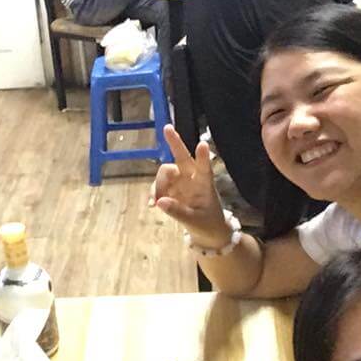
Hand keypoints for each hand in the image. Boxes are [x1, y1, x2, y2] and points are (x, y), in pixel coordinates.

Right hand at [150, 125, 230, 248]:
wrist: (207, 232)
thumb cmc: (207, 223)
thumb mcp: (194, 221)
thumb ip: (178, 212)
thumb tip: (160, 202)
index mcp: (204, 184)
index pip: (204, 168)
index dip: (202, 157)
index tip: (202, 144)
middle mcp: (192, 178)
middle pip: (182, 157)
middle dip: (174, 142)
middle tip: (167, 128)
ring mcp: (180, 183)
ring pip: (165, 173)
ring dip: (158, 184)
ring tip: (156, 202)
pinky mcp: (170, 190)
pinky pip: (158, 187)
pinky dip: (153, 194)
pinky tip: (152, 205)